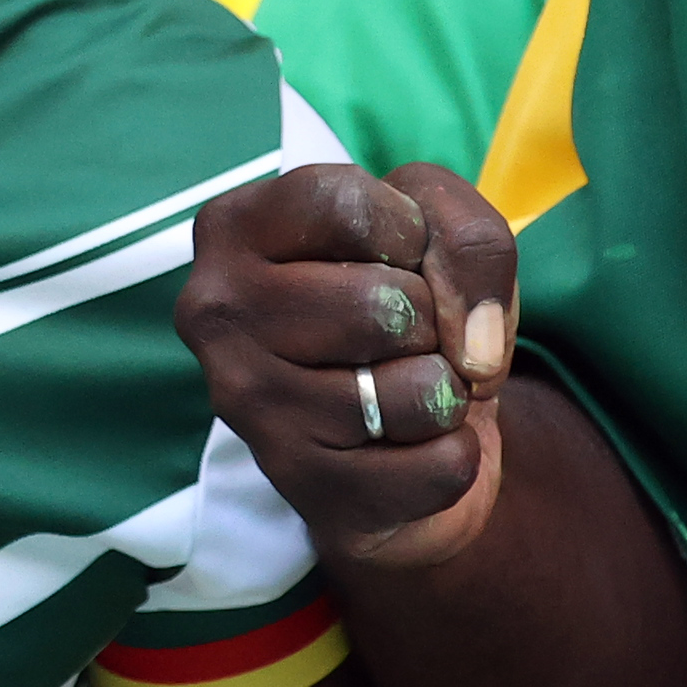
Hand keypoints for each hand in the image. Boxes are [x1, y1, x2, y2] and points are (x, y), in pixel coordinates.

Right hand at [178, 162, 515, 566]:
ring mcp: (246, 401)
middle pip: (386, 303)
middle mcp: (215, 311)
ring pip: (419, 389)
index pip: (347, 205)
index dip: (411, 232)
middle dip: (432, 322)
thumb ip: (469, 239)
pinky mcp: (298, 481)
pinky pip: (440, 463)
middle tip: (400, 337)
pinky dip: (454, 455)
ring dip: (445, 392)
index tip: (396, 256)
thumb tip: (471, 350)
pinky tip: (404, 445)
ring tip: (402, 389)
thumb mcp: (438, 235)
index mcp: (233, 228)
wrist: (390, 431)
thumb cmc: (406, 306)